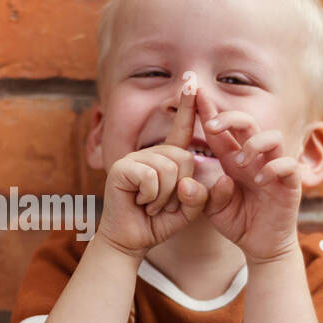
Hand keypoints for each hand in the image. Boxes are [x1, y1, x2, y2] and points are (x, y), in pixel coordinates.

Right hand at [96, 86, 209, 257]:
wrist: (130, 240)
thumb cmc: (157, 222)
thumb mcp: (188, 210)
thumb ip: (200, 196)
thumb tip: (193, 180)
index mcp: (167, 157)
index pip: (182, 129)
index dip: (188, 106)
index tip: (192, 82)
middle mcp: (151, 153)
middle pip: (184, 158)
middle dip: (180, 189)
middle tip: (162, 203)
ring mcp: (134, 158)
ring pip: (169, 170)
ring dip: (165, 197)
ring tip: (150, 204)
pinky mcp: (122, 168)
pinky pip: (152, 178)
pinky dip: (151, 197)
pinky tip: (139, 202)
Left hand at [195, 88, 302, 263]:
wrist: (261, 245)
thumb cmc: (237, 221)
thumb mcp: (211, 208)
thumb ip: (200, 194)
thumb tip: (192, 180)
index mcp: (233, 159)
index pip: (221, 131)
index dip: (209, 112)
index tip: (194, 95)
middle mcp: (254, 158)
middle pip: (247, 123)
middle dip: (230, 118)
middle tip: (212, 126)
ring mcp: (274, 168)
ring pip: (272, 136)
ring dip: (254, 144)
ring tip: (239, 163)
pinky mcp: (290, 183)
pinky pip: (287, 164)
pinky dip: (273, 167)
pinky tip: (259, 179)